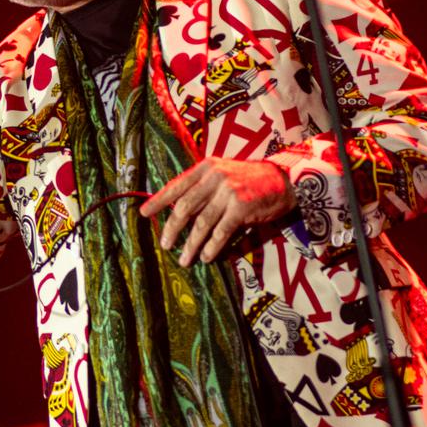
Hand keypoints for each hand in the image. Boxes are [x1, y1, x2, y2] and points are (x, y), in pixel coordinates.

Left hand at [140, 159, 294, 265]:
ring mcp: (228, 192)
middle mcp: (215, 177)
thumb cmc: (250, 180)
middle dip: (172, 228)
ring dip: (191, 244)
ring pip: (201, 223)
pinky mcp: (242, 208)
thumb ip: (202, 187)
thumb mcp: (223, 173)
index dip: (158, 200)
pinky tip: (206, 257)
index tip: (143, 213)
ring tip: (184, 259)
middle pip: (185, 207)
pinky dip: (211, 247)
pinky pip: (221, 232)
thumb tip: (177, 210)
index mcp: (206, 167)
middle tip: (165, 244)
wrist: (283, 180)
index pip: (176, 185)